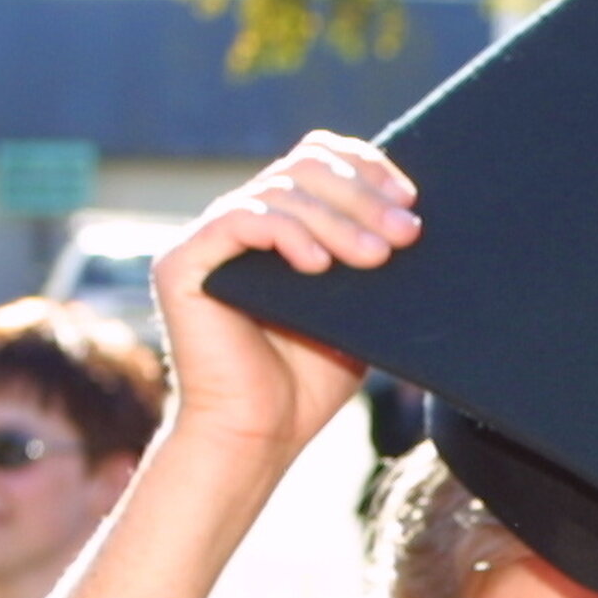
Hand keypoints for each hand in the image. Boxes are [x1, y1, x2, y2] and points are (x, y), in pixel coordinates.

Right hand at [148, 132, 419, 462]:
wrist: (258, 436)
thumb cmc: (308, 382)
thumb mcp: (356, 310)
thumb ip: (370, 258)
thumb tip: (414, 216)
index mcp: (281, 222)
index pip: (318, 160)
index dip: (364, 167)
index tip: (408, 198)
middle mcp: (241, 220)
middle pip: (303, 167)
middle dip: (362, 196)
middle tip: (404, 232)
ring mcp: (210, 238)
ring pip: (279, 191)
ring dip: (337, 220)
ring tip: (375, 258)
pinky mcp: (183, 262)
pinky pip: (239, 219)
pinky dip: (285, 233)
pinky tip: (317, 265)